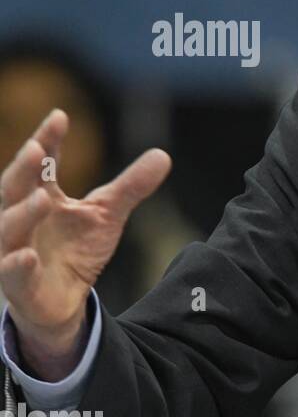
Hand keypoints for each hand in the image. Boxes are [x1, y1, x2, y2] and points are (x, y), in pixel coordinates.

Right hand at [0, 108, 170, 377]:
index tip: (60, 117)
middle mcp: (20, 220)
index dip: (46, 140)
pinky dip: (16, 264)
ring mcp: (12, 251)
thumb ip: (131, 187)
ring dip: (22, 214)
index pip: (39, 165)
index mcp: (39, 197)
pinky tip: (26, 256)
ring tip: (43, 198)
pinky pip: (11, 273)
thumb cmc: (76, 249)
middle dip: (23, 170)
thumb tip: (163, 155)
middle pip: (14, 190)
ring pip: (8, 229)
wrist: (63, 299)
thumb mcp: (108, 214)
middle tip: (39, 149)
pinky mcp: (17, 284)